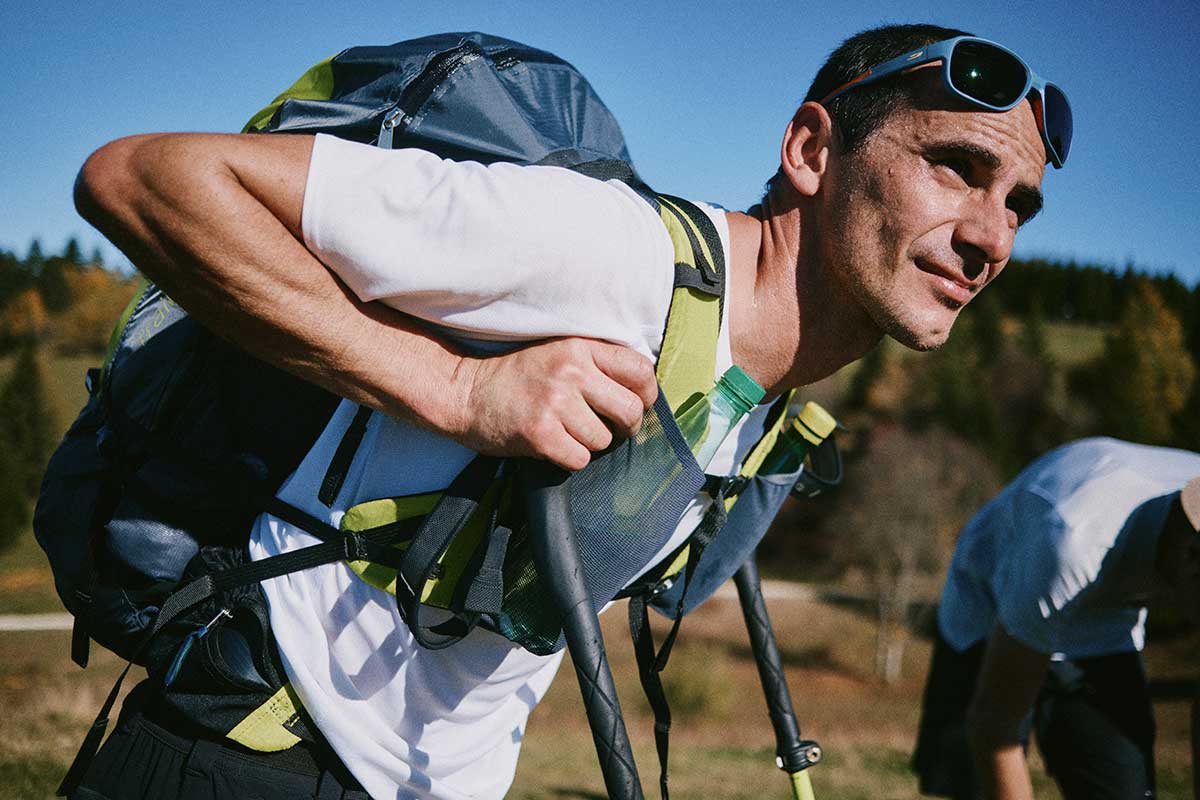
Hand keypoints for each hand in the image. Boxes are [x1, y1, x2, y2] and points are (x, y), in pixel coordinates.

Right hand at [451, 337, 657, 470]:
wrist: (464, 392)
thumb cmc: (516, 377)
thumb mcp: (557, 352)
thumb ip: (596, 362)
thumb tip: (643, 389)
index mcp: (580, 347)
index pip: (640, 370)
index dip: (647, 393)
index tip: (637, 403)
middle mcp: (571, 371)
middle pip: (631, 410)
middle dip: (626, 426)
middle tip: (611, 428)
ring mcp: (555, 403)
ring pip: (604, 439)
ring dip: (589, 442)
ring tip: (565, 430)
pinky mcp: (541, 434)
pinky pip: (580, 458)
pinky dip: (569, 458)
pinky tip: (552, 443)